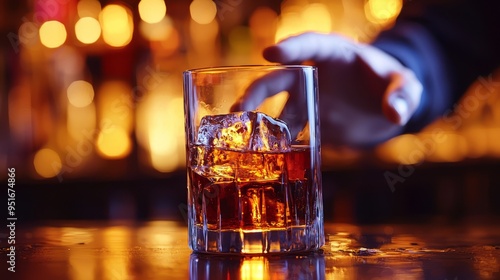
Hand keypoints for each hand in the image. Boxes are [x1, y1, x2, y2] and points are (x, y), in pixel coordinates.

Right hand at [232, 32, 422, 147]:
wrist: (385, 108)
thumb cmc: (394, 86)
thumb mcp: (407, 86)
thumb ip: (403, 95)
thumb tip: (395, 114)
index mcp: (333, 55)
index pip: (309, 46)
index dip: (291, 49)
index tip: (270, 54)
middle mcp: (313, 75)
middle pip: (279, 78)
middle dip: (258, 91)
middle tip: (241, 108)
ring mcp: (307, 99)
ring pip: (276, 108)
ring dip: (259, 122)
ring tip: (240, 137)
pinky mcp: (308, 121)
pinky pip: (288, 131)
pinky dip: (276, 143)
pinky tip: (264, 156)